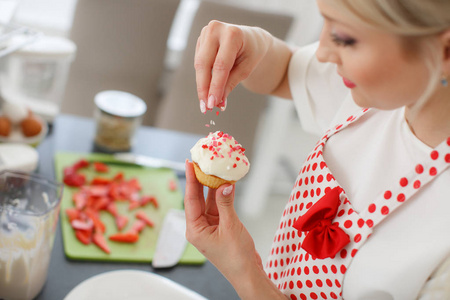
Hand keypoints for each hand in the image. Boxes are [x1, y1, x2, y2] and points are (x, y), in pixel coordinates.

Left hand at [184, 160, 261, 276]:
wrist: (248, 274)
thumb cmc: (236, 257)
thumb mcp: (230, 227)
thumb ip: (226, 204)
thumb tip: (224, 185)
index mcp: (195, 229)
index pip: (190, 199)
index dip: (190, 180)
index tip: (189, 163)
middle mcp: (200, 227)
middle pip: (198, 198)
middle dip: (200, 180)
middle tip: (201, 162)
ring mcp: (210, 226)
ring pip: (210, 201)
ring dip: (214, 187)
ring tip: (215, 168)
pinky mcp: (221, 226)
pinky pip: (220, 206)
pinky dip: (223, 196)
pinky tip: (227, 183)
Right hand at [194, 21, 273, 111]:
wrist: (251, 39)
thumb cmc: (252, 53)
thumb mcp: (247, 69)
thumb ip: (231, 83)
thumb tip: (218, 103)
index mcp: (232, 34)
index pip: (221, 65)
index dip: (215, 86)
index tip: (213, 103)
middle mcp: (216, 29)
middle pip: (205, 64)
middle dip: (204, 88)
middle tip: (205, 107)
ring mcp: (206, 33)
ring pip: (199, 64)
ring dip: (201, 85)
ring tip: (206, 103)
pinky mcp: (201, 39)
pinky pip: (198, 63)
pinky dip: (202, 78)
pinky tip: (206, 90)